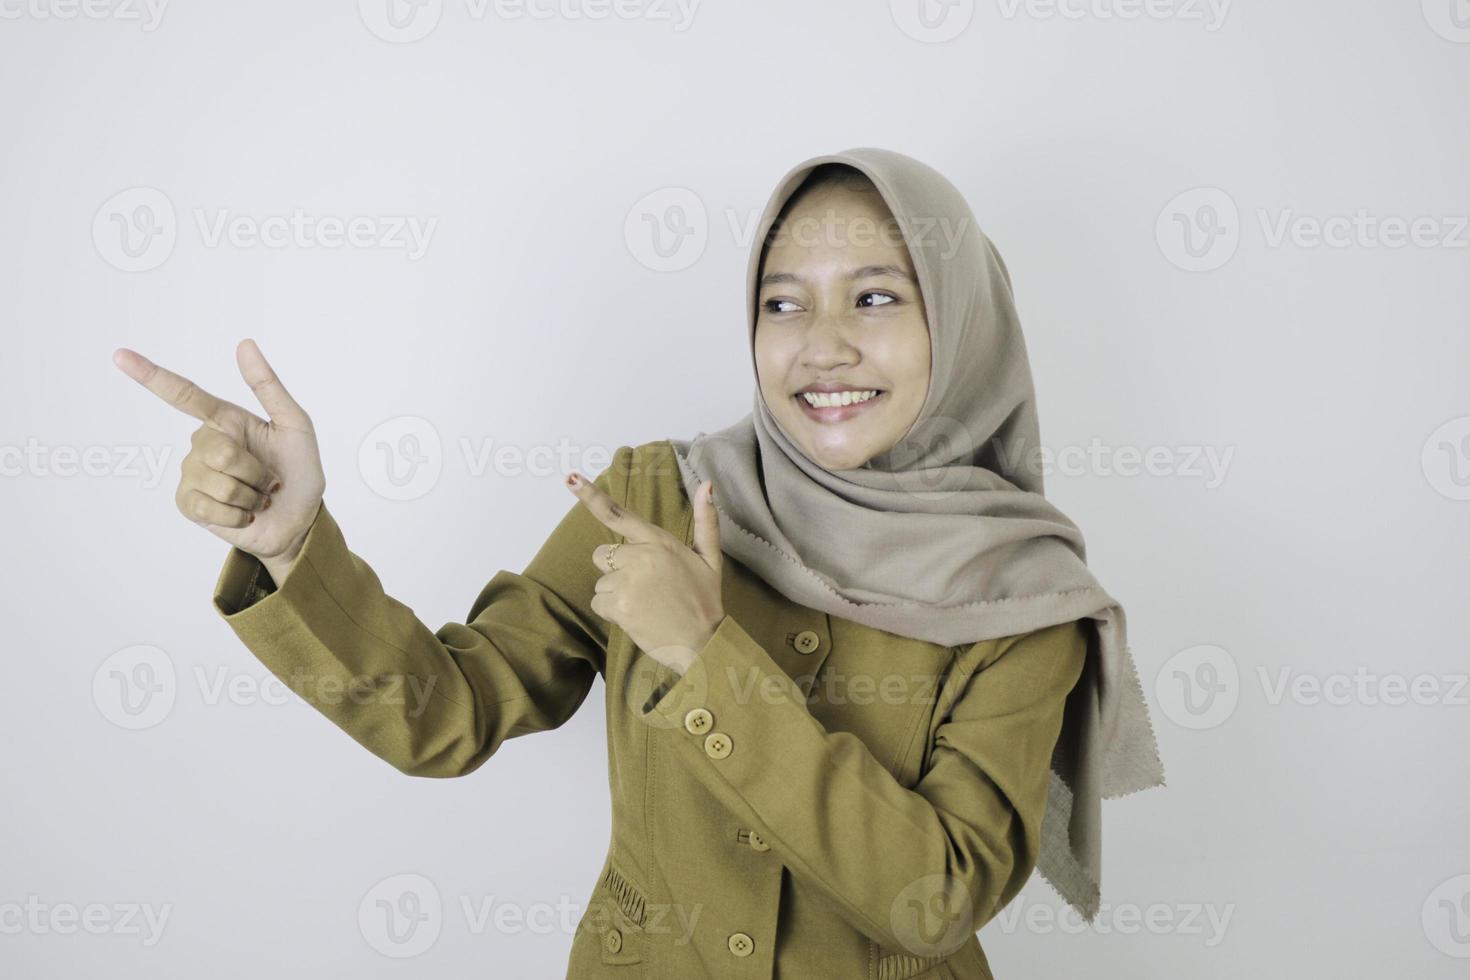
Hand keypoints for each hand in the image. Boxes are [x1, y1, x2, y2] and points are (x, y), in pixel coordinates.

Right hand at [113, 339, 326, 563]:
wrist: (301, 519)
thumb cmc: (299, 471)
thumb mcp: (295, 425)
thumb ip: (268, 386)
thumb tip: (244, 344)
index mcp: (225, 420)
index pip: (183, 394)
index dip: (151, 376)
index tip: (119, 356)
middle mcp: (203, 443)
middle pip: (219, 451)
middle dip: (255, 470)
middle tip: (269, 480)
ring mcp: (192, 474)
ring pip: (217, 482)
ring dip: (250, 495)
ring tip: (258, 497)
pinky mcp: (189, 503)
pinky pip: (207, 506)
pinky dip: (238, 514)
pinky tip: (245, 514)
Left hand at [566, 471, 723, 673]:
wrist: (703, 642)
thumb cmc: (705, 601)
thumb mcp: (710, 559)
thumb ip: (707, 522)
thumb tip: (707, 486)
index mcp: (659, 542)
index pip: (619, 515)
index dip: (591, 496)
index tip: (570, 478)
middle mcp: (641, 556)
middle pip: (602, 556)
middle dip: (615, 570)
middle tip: (644, 587)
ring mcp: (628, 581)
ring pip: (601, 583)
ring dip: (616, 594)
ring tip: (645, 605)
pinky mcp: (619, 605)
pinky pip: (599, 603)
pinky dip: (613, 612)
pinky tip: (637, 617)